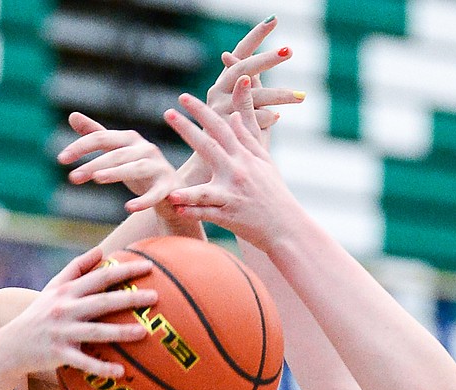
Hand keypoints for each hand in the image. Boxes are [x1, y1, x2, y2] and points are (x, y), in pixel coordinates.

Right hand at [0, 247, 156, 380]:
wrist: (12, 344)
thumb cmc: (39, 314)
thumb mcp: (54, 288)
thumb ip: (77, 268)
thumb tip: (101, 250)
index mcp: (67, 291)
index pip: (100, 277)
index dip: (124, 271)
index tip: (149, 266)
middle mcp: (65, 309)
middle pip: (102, 301)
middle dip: (129, 298)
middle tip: (155, 297)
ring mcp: (62, 332)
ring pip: (96, 331)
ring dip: (120, 332)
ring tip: (143, 333)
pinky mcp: (59, 354)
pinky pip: (84, 362)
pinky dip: (101, 368)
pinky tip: (121, 373)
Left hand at [60, 115, 179, 202]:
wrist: (173, 192)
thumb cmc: (141, 171)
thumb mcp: (118, 153)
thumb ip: (97, 135)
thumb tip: (72, 115)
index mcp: (130, 139)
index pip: (101, 137)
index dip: (80, 147)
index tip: (60, 159)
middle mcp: (145, 148)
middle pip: (116, 154)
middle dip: (93, 164)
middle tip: (72, 177)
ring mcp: (158, 166)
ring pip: (135, 168)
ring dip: (116, 172)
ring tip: (97, 179)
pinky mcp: (168, 186)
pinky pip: (155, 194)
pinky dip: (143, 201)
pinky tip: (128, 208)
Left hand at [164, 85, 291, 250]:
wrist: (286, 226)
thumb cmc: (273, 193)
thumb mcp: (264, 161)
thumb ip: (247, 137)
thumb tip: (233, 116)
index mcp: (243, 157)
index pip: (220, 128)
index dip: (202, 112)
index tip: (183, 98)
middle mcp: (237, 172)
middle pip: (209, 148)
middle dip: (188, 130)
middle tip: (169, 114)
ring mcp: (232, 196)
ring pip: (206, 192)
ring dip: (188, 192)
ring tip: (171, 190)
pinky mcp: (230, 217)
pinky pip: (208, 214)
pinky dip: (193, 212)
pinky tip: (176, 208)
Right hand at [206, 18, 303, 136]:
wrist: (211, 168)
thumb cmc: (233, 138)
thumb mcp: (245, 110)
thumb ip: (255, 92)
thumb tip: (277, 81)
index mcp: (224, 82)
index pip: (241, 53)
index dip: (256, 36)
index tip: (274, 20)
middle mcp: (217, 91)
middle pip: (245, 69)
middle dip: (268, 59)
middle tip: (289, 50)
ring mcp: (218, 109)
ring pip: (253, 96)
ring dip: (279, 95)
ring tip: (301, 96)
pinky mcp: (221, 128)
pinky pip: (251, 119)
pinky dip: (266, 118)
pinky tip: (277, 117)